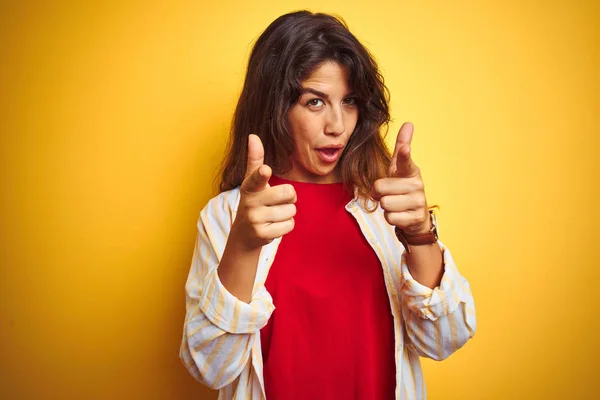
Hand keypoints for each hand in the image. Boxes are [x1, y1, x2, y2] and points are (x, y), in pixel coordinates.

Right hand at [231, 134, 296, 249]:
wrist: (244, 234)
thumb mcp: (252, 182)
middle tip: (277, 202)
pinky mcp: (262, 234)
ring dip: (287, 213)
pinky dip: (286, 226)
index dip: (262, 174)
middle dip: (290, 198)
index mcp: (250, 186)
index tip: (265, 170)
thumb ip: (255, 159)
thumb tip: (253, 135)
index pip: (256, 177)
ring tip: (273, 215)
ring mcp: (255, 219)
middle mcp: (250, 202)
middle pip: (289, 192)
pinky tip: (273, 226)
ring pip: (291, 211)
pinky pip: (289, 225)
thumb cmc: (254, 202)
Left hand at [372, 122, 429, 234]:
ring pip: (384, 203)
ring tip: (396, 204)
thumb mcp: (400, 169)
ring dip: (385, 207)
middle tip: (389, 194)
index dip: (404, 155)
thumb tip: (408, 123)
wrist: (416, 217)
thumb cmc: (402, 188)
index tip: (404, 148)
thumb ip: (402, 147)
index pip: (405, 161)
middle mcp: (417, 184)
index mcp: (411, 171)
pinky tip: (400, 215)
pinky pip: (390, 217)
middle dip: (379, 193)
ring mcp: (418, 201)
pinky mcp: (416, 218)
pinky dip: (391, 218)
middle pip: (380, 187)